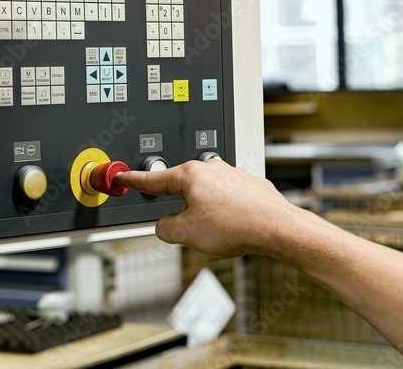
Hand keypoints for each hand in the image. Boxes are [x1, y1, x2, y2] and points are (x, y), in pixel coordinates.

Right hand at [115, 159, 296, 257]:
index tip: (124, 176)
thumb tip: (164, 225)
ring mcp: (232, 174)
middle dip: (181, 208)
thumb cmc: (237, 226)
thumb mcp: (187, 234)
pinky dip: (226, 213)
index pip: (154, 179)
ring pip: (207, 195)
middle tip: (189, 229)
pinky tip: (234, 228)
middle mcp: (211, 168)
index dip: (135, 180)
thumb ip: (165, 228)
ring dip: (206, 212)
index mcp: (191, 175)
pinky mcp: (249, 185)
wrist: (278, 228)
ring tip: (219, 232)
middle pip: (182, 188)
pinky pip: (227, 199)